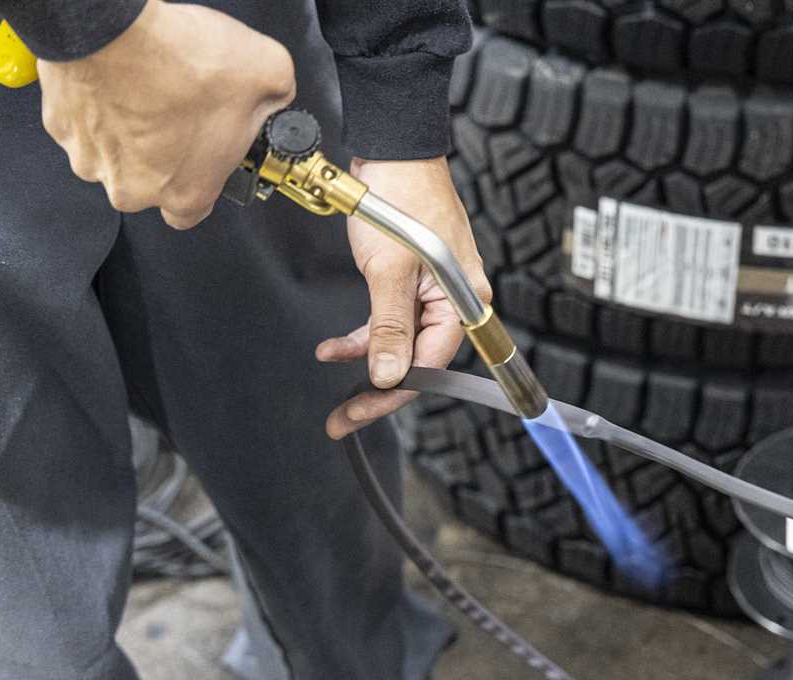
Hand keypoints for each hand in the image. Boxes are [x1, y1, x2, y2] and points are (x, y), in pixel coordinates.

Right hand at [37, 0, 294, 228]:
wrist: (112, 26)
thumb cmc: (184, 60)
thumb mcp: (268, 75)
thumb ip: (277, 100)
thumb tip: (274, 100)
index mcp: (185, 193)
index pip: (193, 212)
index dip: (203, 182)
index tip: (208, 158)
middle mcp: (132, 189)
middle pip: (153, 182)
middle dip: (167, 152)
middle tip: (183, 110)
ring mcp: (90, 159)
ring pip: (116, 154)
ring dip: (131, 130)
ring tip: (152, 89)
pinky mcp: (59, 126)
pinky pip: (86, 124)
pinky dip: (101, 106)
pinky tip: (121, 78)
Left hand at [316, 157, 490, 438]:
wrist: (394, 150)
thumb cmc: (401, 198)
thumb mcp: (390, 270)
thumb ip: (389, 328)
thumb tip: (388, 377)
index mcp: (463, 304)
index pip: (430, 365)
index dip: (393, 392)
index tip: (358, 411)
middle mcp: (454, 303)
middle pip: (417, 360)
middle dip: (376, 387)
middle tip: (341, 416)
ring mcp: (433, 292)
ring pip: (400, 342)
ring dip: (365, 359)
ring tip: (330, 366)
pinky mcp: (413, 280)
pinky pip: (392, 320)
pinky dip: (365, 334)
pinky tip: (336, 344)